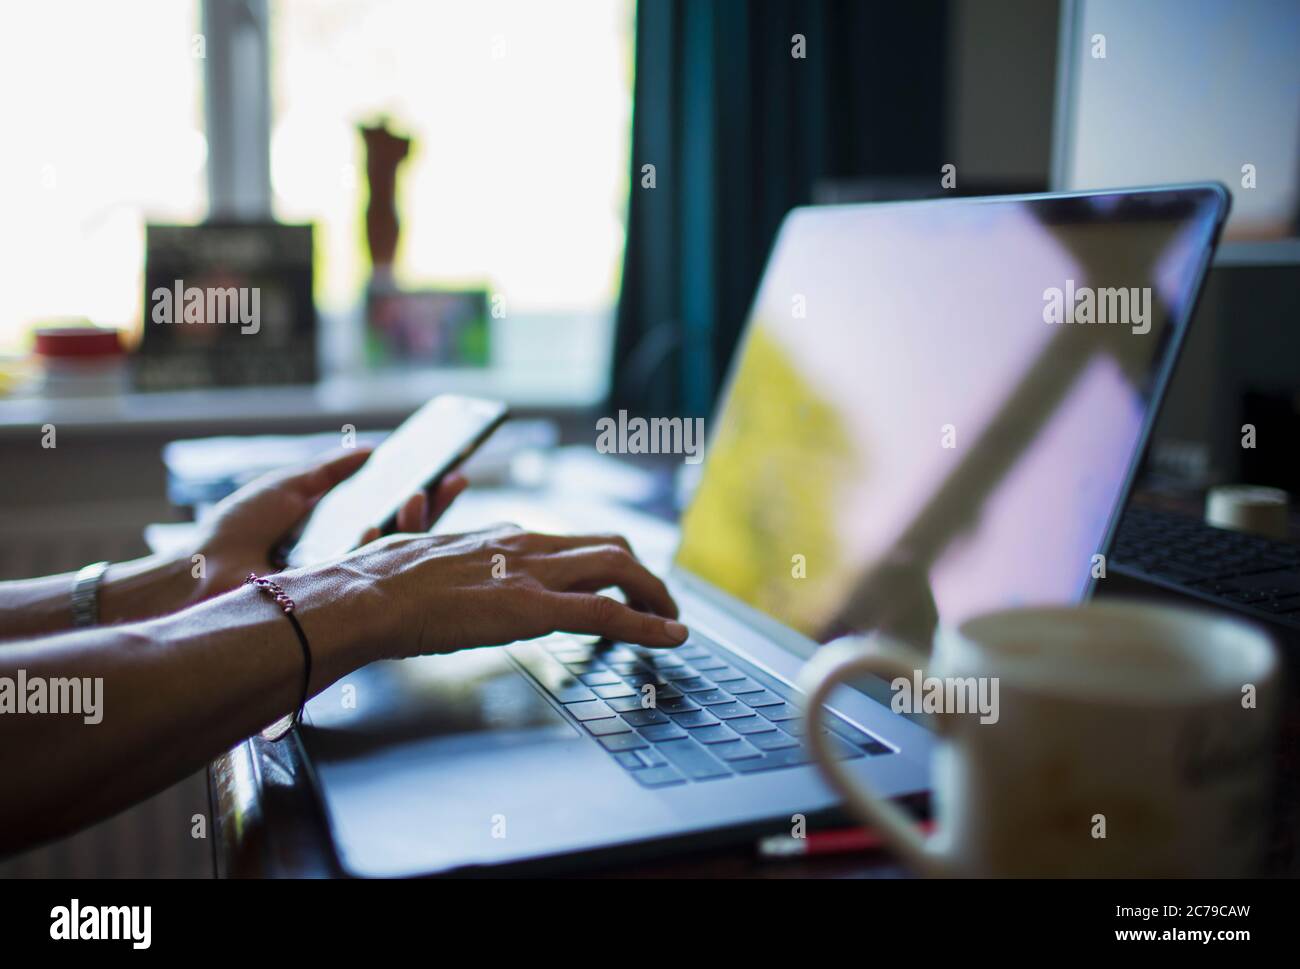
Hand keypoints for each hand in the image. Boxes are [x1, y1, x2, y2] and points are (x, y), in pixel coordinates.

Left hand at [191, 449, 464, 604]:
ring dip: (417, 524)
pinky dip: (382, 548)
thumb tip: (370, 449)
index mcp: (338, 531)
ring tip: (425, 494)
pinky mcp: (341, 601)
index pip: (391, 512)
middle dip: (433, 507)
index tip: (444, 469)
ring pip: (399, 555)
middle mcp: (349, 558)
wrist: (202, 574)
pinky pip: (375, 576)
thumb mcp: (288, 486)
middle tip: (457, 478)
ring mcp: (348, 581)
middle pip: (405, 532)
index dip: (419, 493)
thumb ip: (330, 470)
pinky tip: (383, 525)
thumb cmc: (236, 531)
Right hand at [296, 524, 686, 658]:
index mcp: (501, 536)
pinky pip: (608, 612)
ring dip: (654, 594)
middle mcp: (526, 545)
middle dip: (642, 574)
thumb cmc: (379, 582)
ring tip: (672, 619)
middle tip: (659, 602)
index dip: (603, 562)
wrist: (365, 595)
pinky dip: (648, 623)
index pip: (570, 543)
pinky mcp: (534, 608)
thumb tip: (425, 524)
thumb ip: (435, 538)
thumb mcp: (415, 550)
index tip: (617, 582)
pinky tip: (671, 636)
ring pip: (618, 568)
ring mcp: (533, 574)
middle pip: (607, 546)